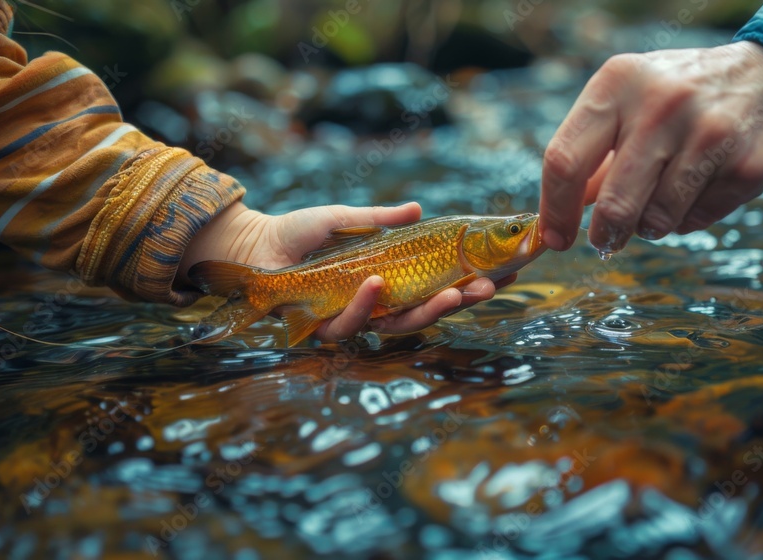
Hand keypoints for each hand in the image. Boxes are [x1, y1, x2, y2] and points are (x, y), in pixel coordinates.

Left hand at [179, 201, 512, 341]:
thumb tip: (419, 209)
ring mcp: (354, 317)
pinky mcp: (325, 326)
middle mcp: (377, 304)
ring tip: (454, 294)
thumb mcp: (348, 219)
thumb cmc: (300, 232)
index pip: (438, 285)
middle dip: (462, 301)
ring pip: (399, 324)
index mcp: (389, 279)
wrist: (256, 246)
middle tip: (490, 288)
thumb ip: (382, 220)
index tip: (506, 272)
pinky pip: (352, 322)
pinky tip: (376, 283)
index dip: (471, 282)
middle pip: (428, 311)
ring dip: (428, 310)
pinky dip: (367, 303)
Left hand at [539, 41, 762, 252]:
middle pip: (612, 203)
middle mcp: (661, 103)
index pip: (565, 160)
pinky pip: (696, 220)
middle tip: (606, 240)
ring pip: (656, 220)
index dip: (554, 210)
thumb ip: (588, 156)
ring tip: (662, 197)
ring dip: (650, 225)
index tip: (554, 239)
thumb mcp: (627, 104)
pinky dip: (689, 217)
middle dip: (605, 234)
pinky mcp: (746, 165)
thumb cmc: (678, 97)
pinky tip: (700, 186)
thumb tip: (551, 219)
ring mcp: (708, 133)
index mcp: (618, 83)